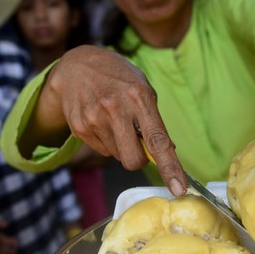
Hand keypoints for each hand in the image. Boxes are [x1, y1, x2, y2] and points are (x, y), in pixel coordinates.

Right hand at [46, 46, 186, 195]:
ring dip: (120, 145)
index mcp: (139, 97)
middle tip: (135, 140)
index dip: (170, 167)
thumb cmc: (118, 78)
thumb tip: (167, 153)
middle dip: (137, 158)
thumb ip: (154, 119)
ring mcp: (94, 119)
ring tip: (113, 119)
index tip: (178, 188)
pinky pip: (101, 150)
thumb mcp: (142, 88)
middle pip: (133, 160)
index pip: (158, 140)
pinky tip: (100, 120)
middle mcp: (115, 109)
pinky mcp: (79, 127)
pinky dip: (105, 141)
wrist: (76, 65)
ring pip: (117, 156)